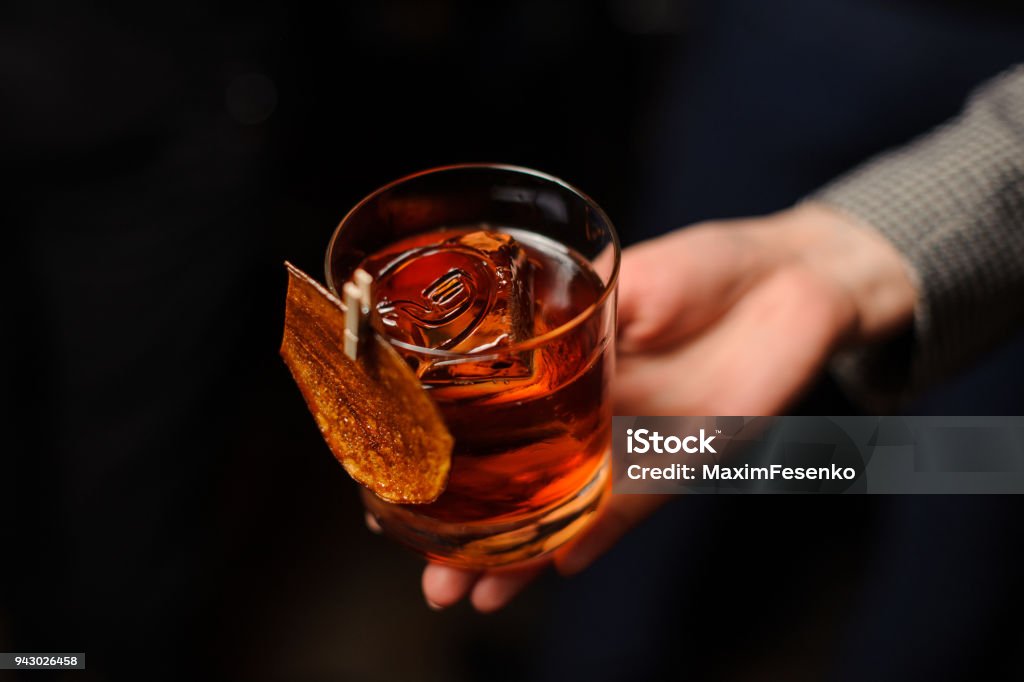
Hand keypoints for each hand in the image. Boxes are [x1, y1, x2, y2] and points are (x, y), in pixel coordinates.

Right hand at [416, 202, 916, 611]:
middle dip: (472, 532)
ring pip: (565, 507)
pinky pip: (632, 506)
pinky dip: (597, 535)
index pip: (490, 423)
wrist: (794, 282)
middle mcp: (588, 416)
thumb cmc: (706, 266)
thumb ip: (577, 310)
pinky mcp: (682, 461)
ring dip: (523, 553)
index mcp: (563, 368)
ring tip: (474, 593)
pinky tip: (558, 565)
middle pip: (519, 484)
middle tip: (429, 575)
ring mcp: (631, 443)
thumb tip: (505, 324)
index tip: (395, 491)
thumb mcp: (629, 277)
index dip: (443, 458)